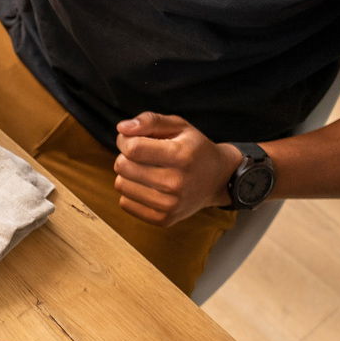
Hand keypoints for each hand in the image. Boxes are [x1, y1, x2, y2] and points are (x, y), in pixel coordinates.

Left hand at [113, 112, 241, 226]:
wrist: (218, 179)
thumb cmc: (194, 149)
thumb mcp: (179, 126)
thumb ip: (150, 121)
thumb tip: (122, 129)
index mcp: (181, 155)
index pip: (132, 148)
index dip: (125, 141)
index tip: (132, 140)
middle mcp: (176, 182)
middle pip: (123, 166)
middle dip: (126, 157)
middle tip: (142, 156)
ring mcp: (170, 204)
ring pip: (121, 185)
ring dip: (127, 175)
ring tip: (146, 171)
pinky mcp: (163, 219)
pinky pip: (125, 204)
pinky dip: (131, 193)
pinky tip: (148, 187)